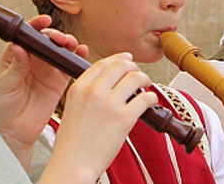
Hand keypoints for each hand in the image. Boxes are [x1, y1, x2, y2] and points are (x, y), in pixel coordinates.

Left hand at [0, 14, 78, 169]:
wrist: (13, 130)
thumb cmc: (3, 106)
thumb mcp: (5, 84)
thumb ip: (16, 67)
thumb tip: (19, 47)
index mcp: (17, 55)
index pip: (28, 35)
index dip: (37, 25)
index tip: (44, 21)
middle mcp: (33, 59)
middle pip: (48, 40)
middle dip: (56, 35)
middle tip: (60, 39)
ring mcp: (47, 69)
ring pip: (61, 50)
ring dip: (68, 44)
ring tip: (71, 44)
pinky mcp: (59, 81)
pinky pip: (69, 66)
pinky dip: (77, 57)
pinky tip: (82, 52)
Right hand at [40, 53, 157, 182]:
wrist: (73, 165)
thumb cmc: (73, 144)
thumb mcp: (72, 109)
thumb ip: (86, 94)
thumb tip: (108, 84)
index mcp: (78, 88)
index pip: (103, 63)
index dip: (118, 58)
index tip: (127, 59)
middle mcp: (93, 92)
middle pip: (121, 66)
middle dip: (134, 67)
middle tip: (139, 75)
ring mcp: (109, 104)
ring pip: (135, 77)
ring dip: (145, 79)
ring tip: (146, 87)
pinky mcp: (124, 118)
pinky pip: (145, 98)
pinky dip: (151, 98)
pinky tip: (149, 102)